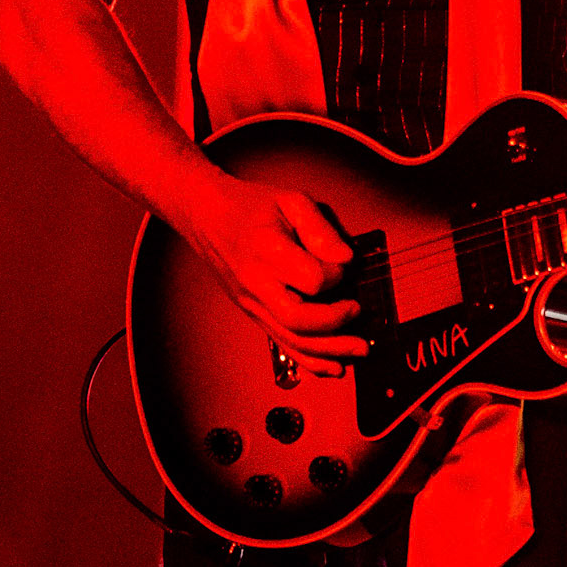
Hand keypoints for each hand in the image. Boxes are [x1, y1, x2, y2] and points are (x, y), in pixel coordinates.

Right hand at [190, 176, 369, 374]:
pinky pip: (283, 344)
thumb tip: (344, 257)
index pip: (311, 279)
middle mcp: (257, 284)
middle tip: (359, 311)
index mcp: (267, 251)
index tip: (344, 263)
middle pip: (299, 320)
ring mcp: (253, 304)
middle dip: (337, 324)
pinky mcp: (255, 314)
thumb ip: (320, 228)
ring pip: (292, 340)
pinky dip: (310, 361)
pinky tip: (333, 366)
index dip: (336, 274)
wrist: (206, 216)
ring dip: (330, 351)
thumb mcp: (290, 200)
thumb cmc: (250, 206)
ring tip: (359, 350)